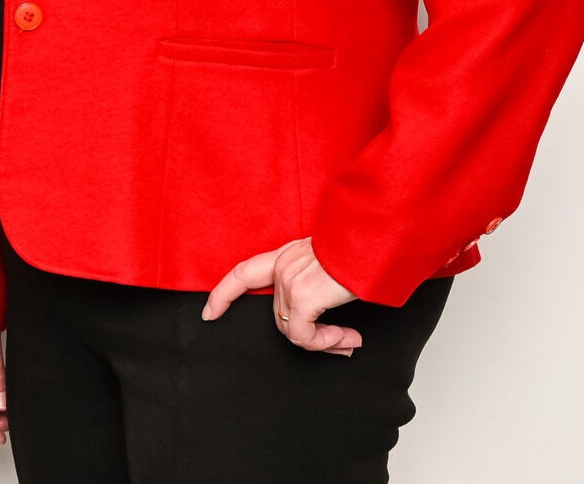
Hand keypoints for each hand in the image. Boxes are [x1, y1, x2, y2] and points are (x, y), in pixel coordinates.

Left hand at [203, 237, 359, 353]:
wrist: (375, 240)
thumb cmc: (360, 252)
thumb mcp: (329, 265)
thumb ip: (315, 285)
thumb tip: (321, 323)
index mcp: (285, 255)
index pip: (244, 274)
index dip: (223, 294)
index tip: (208, 313)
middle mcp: (282, 265)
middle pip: (279, 316)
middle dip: (310, 337)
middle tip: (340, 342)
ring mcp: (289, 280)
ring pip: (291, 330)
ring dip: (323, 342)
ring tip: (347, 340)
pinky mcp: (303, 296)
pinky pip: (302, 335)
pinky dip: (324, 343)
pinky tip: (346, 337)